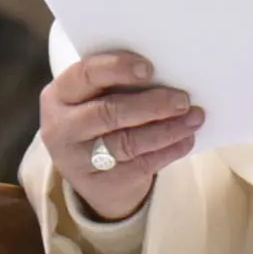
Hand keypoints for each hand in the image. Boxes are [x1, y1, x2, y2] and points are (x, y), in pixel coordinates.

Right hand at [43, 45, 208, 224]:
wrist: (92, 175)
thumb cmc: (100, 121)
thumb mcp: (95, 98)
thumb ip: (118, 84)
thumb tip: (169, 73)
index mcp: (58, 96)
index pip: (85, 74)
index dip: (117, 68)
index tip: (149, 68)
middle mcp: (61, 128)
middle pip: (108, 112)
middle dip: (151, 104)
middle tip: (183, 99)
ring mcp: (78, 161)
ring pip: (128, 142)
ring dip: (167, 129)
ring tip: (194, 118)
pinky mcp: (101, 185)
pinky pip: (141, 165)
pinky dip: (169, 151)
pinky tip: (187, 139)